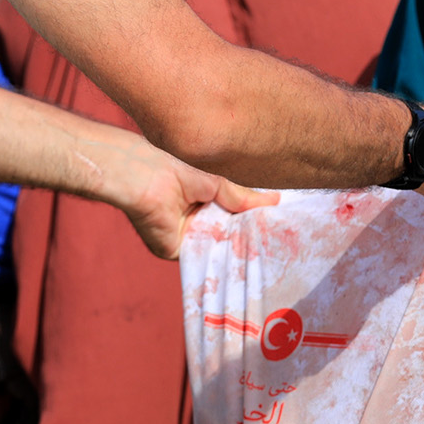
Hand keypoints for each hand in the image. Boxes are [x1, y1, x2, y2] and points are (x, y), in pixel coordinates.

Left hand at [114, 142, 277, 258]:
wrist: (145, 173)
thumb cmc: (175, 166)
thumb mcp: (220, 182)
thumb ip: (245, 198)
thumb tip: (276, 200)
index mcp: (202, 200)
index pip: (232, 216)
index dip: (252, 220)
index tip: (276, 224)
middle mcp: (193, 220)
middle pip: (226, 234)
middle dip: (248, 236)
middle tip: (278, 239)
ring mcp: (183, 237)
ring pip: (216, 248)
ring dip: (236, 246)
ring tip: (268, 246)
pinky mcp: (174, 250)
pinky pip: (202, 257)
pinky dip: (220, 254)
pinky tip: (243, 253)